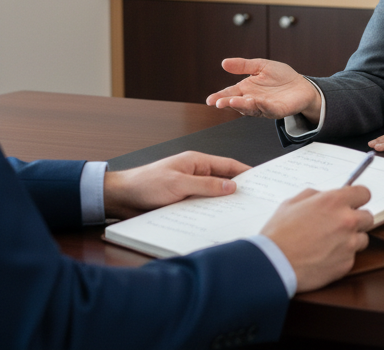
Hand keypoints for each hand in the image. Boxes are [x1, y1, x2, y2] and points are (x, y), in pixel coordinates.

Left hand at [102, 151, 248, 218]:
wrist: (121, 198)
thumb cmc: (145, 184)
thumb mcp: (179, 183)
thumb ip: (206, 185)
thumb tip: (231, 186)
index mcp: (196, 161)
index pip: (228, 165)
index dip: (245, 172)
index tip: (261, 180)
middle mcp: (195, 174)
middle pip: (223, 181)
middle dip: (237, 191)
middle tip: (254, 201)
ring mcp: (189, 189)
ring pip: (213, 196)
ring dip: (222, 204)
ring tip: (239, 215)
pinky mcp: (183, 202)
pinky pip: (202, 207)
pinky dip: (210, 213)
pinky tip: (217, 222)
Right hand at [205, 58, 320, 122]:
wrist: (302, 85)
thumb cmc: (281, 77)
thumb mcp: (260, 66)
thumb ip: (243, 65)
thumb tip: (223, 63)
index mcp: (246, 89)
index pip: (230, 93)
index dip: (219, 97)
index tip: (210, 100)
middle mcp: (253, 100)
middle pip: (237, 103)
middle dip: (228, 103)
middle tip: (219, 103)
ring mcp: (264, 107)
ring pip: (251, 108)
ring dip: (242, 105)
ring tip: (233, 101)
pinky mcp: (277, 110)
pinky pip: (268, 109)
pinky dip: (261, 106)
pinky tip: (255, 101)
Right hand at [260, 186, 374, 291]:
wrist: (274, 264)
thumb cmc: (279, 233)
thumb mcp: (292, 203)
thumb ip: (314, 195)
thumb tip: (325, 195)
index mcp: (334, 202)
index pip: (364, 193)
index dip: (357, 198)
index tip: (354, 202)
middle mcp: (346, 221)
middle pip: (368, 217)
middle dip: (356, 219)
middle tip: (340, 225)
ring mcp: (349, 244)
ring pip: (362, 239)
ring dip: (350, 240)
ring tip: (329, 243)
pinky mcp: (346, 264)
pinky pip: (351, 257)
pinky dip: (341, 257)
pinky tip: (324, 257)